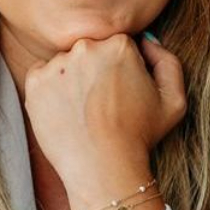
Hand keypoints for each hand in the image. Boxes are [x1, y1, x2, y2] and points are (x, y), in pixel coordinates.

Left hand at [23, 33, 186, 193]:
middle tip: (102, 104)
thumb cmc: (140, 136)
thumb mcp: (174, 99)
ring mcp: (57, 63)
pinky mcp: (35, 81)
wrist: (102, 168)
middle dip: (96, 71)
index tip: (121, 92)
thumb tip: (146, 41)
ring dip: (72, 79)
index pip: (117, 45)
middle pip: (91, 50)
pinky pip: (42, 75)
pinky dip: (50, 90)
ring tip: (83, 111)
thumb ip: (167, 61)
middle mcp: (86, 47)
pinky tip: (66, 112)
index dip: (122, 69)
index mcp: (119, 45)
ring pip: (66, 63)